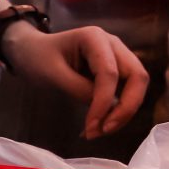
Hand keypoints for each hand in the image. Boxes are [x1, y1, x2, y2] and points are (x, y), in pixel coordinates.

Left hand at [2, 23, 149, 139]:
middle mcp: (113, 45)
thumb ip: (78, 89)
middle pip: (137, 76)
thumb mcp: (51, 74)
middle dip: (127, 107)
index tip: (90, 127)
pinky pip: (126, 92)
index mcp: (95, 38)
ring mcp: (117, 57)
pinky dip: (118, 110)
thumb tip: (103, 109)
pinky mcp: (116, 72)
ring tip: (99, 131)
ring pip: (137, 85)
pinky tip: (98, 124)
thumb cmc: (37, 58)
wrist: (30, 51)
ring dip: (124, 111)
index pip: (110, 73)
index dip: (104, 102)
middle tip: (104, 130)